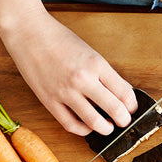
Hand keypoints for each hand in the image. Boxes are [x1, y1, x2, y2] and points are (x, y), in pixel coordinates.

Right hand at [0, 11, 137, 135]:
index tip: (132, 108)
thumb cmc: (58, 39)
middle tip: (124, 121)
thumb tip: (120, 93)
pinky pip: (70, 124)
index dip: (132, 105)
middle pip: (115, 110)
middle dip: (124, 120)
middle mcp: (83, 79)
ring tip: (107, 127)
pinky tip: (87, 127)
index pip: (125, 93)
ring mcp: (65, 92)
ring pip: (94, 122)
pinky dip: (83, 130)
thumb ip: (104, 73)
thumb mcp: (89, 52)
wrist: (28, 32)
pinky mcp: (49, 101)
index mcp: (96, 64)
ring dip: (105, 129)